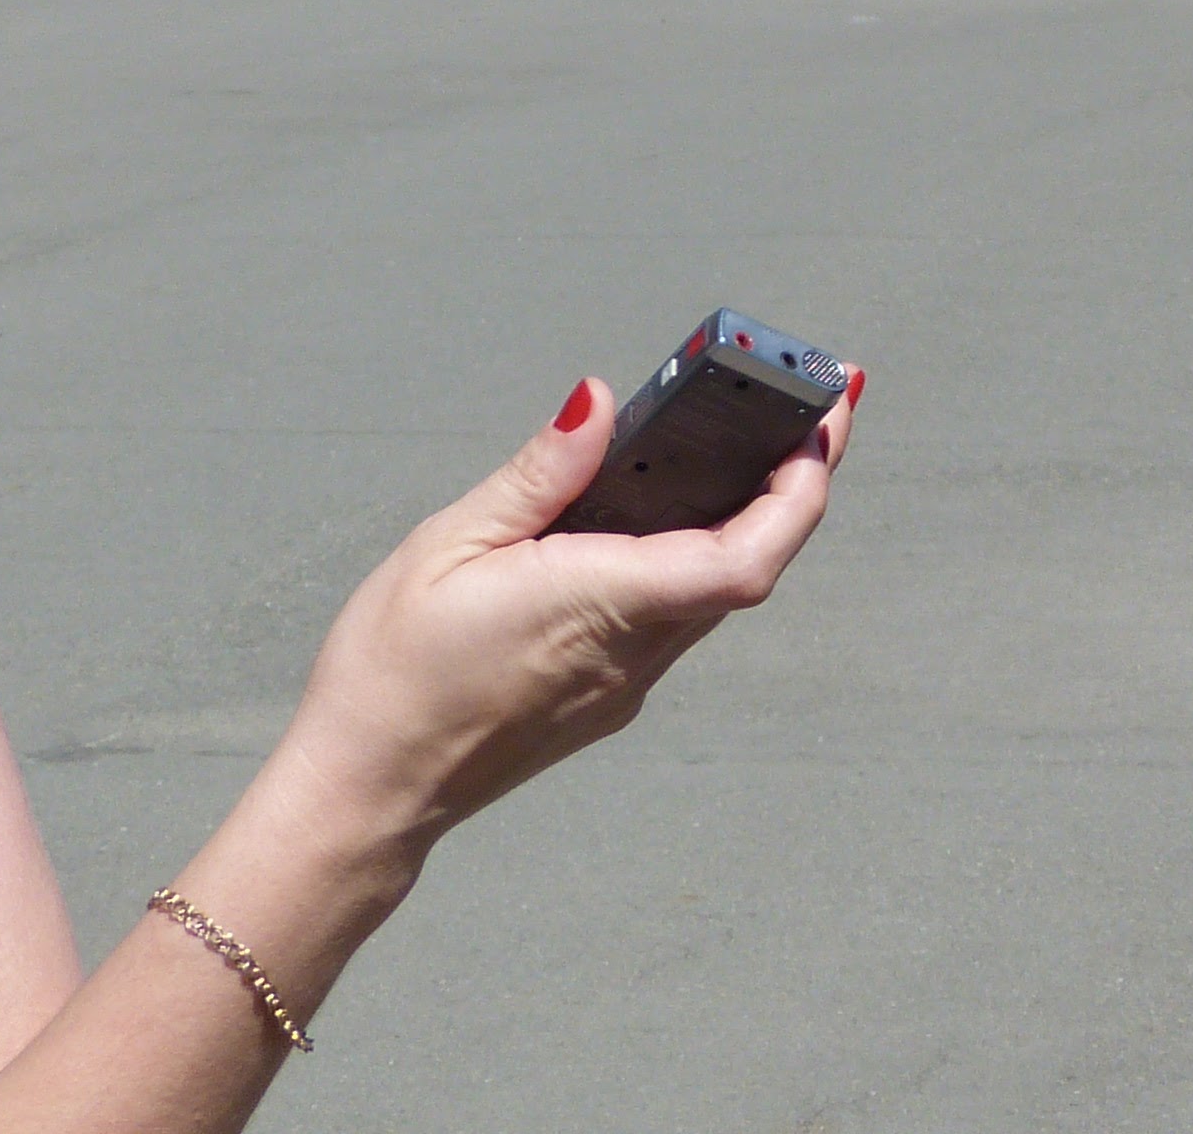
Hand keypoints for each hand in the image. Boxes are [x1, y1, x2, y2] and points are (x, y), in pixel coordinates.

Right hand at [268, 366, 860, 851]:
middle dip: (793, 480)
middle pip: (750, 563)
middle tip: (815, 404)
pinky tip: (669, 511)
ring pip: (716, 589)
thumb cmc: (394, 671)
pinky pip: (676, 614)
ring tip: (755, 439)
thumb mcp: (451, 545)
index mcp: (605, 604)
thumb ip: (542, 474)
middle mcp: (636, 652)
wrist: (367, 790)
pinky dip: (697, 553)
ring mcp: (627, 681)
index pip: (745, 555)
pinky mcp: (608, 695)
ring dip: (751, 516)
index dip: (801, 488)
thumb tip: (601, 400)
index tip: (825, 420)